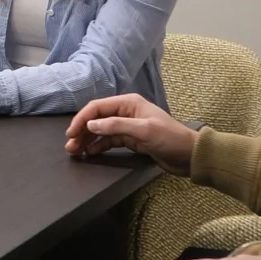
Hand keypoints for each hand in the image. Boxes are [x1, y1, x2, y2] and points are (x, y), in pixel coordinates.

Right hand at [65, 94, 195, 170]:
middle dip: (82, 131)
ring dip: (87, 140)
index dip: (82, 119)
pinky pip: (108, 141)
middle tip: (70, 146)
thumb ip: (116, 126)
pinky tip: (89, 153)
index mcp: (128, 103)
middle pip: (96, 119)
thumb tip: (91, 125)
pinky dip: (98, 146)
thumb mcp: (143, 130)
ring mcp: (127, 126)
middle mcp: (125, 112)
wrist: (190, 156)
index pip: (97, 108)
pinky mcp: (130, 140)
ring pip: (100, 131)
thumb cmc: (170, 139)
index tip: (71, 133)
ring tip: (75, 151)